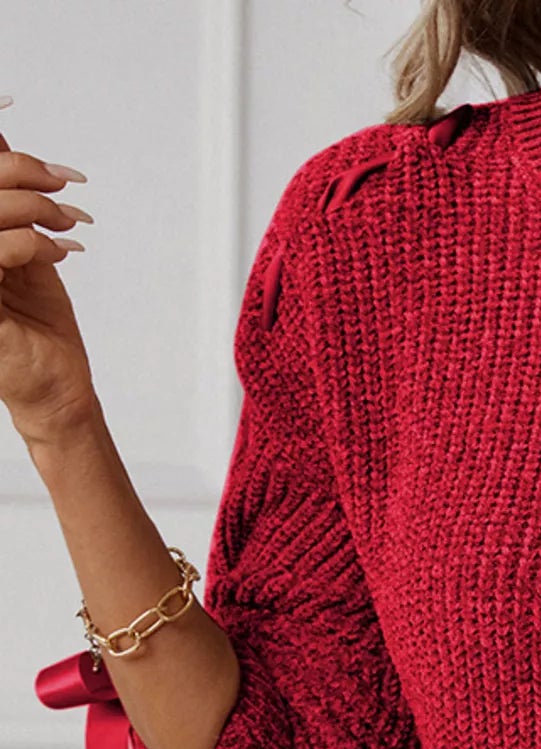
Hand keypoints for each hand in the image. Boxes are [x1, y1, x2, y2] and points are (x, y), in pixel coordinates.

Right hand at [0, 102, 97, 444]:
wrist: (55, 387)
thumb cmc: (38, 325)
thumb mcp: (25, 248)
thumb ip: (8, 198)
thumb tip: (2, 141)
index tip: (8, 103)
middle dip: (23, 171)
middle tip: (65, 184)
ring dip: (36, 208)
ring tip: (68, 223)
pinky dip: (32, 242)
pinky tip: (58, 253)